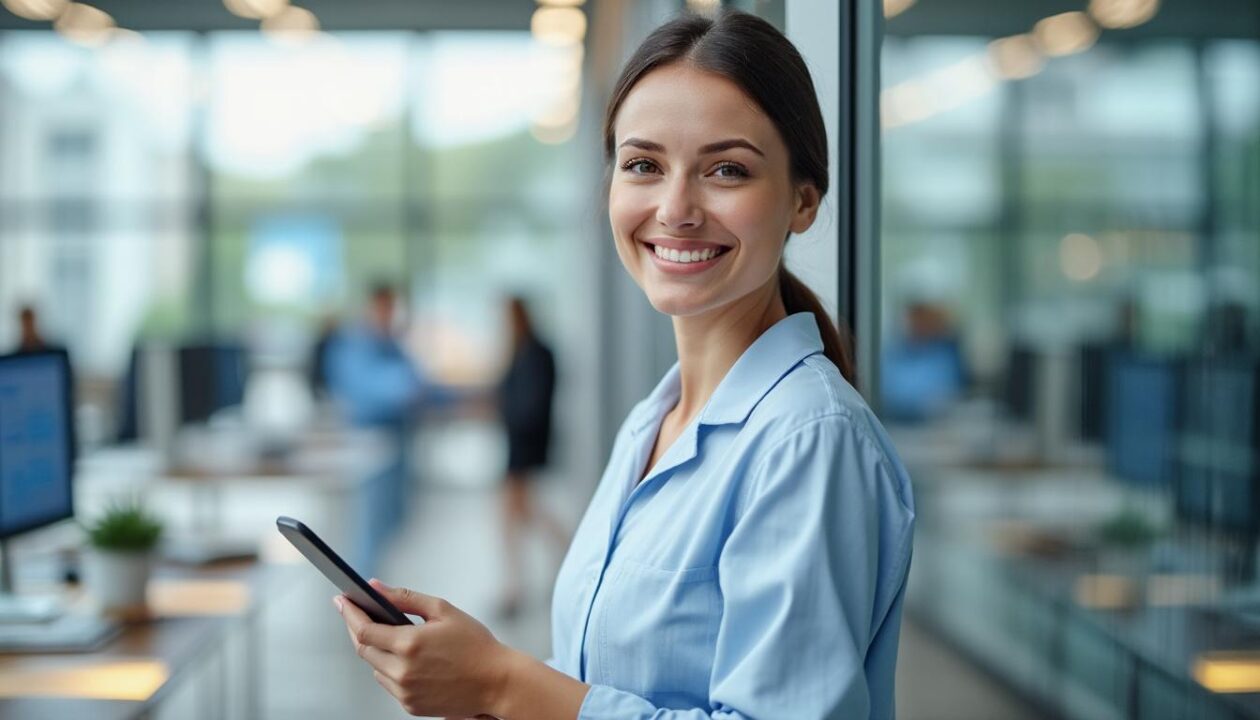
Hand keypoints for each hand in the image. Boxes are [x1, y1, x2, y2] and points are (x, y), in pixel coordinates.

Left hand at [336, 579, 509, 717]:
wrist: (497, 682)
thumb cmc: (475, 644)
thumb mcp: (443, 610)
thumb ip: (405, 598)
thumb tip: (375, 587)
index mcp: (409, 644)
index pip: (364, 629)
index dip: (349, 613)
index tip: (341, 599)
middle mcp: (402, 671)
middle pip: (363, 649)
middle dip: (358, 629)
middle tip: (358, 612)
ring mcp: (405, 692)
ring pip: (375, 667)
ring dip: (375, 649)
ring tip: (386, 633)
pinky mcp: (411, 706)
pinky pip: (389, 683)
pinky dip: (389, 668)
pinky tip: (405, 656)